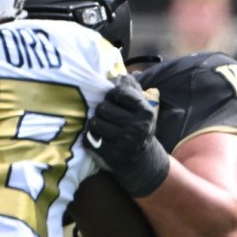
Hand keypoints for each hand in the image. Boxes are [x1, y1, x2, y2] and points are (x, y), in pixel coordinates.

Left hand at [84, 75, 169, 197]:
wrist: (142, 161)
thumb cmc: (138, 127)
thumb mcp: (142, 109)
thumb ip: (132, 90)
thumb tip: (120, 76)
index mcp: (146, 112)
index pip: (119, 93)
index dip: (111, 95)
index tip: (113, 100)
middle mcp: (138, 127)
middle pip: (103, 108)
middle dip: (102, 110)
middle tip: (107, 115)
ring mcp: (125, 142)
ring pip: (95, 123)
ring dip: (95, 123)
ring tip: (102, 126)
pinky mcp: (111, 154)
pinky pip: (89, 138)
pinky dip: (89, 137)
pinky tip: (98, 138)